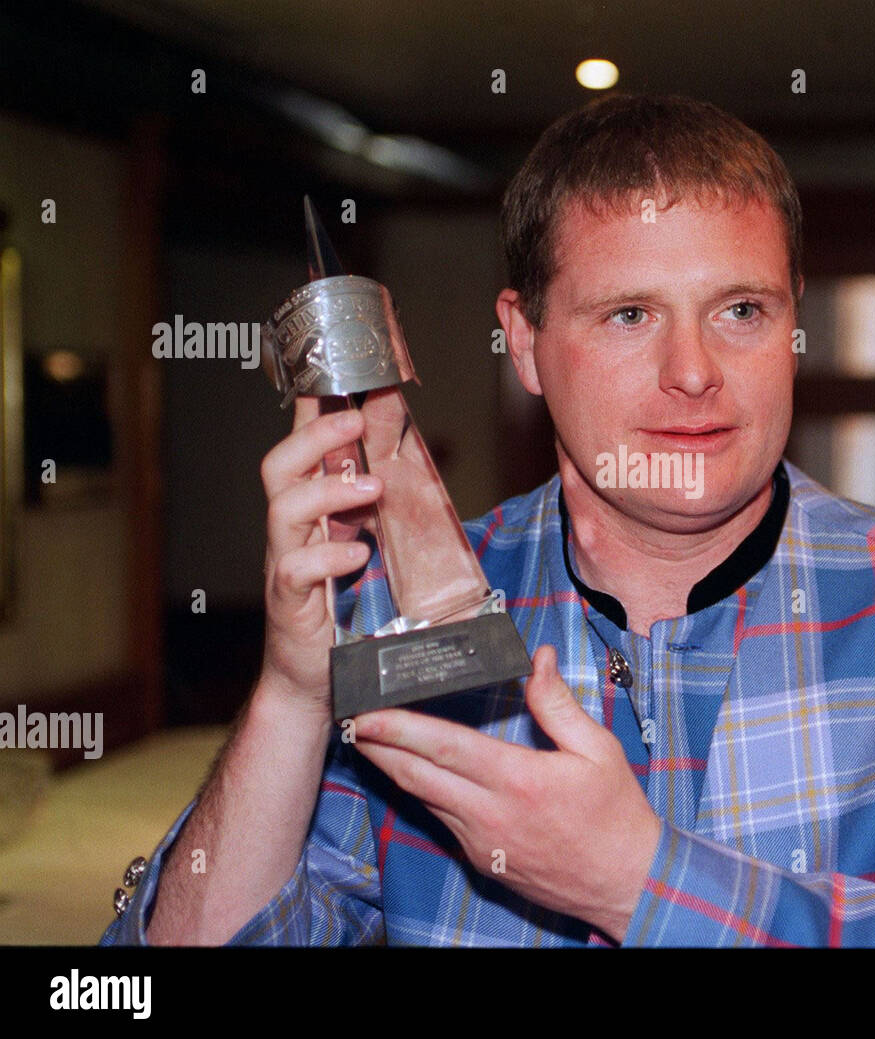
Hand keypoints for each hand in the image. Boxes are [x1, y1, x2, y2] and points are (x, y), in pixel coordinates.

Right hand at [258, 398, 383, 709]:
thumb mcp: (358, 548)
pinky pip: (295, 570)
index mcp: (307, 513)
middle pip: (279, 468)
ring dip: (329, 492)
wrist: (310, 677)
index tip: (331, 371)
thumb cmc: (338, 609)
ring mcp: (284, 565)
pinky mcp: (289, 602)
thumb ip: (371, 512)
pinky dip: (327, 556)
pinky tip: (356, 554)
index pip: (301, 450)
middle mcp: (289, 532)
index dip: (310, 411)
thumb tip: (404, 470)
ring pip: (284, 512)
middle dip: (315, 438)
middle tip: (355, 418)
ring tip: (372, 488)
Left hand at [352, 645, 662, 941]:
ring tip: (369, 739)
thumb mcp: (597, 749)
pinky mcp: (481, 859)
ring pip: (424, 799)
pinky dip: (422, 792)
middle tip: (348, 718)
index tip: (366, 712)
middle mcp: (490, 814)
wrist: (626, 883)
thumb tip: (539, 659)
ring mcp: (481, 841)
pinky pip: (442, 819)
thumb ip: (558, 704)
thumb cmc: (616, 814)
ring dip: (393, 768)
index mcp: (519, 780)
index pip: (445, 749)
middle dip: (377, 745)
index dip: (400, 729)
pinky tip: (412, 774)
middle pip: (417, 776)